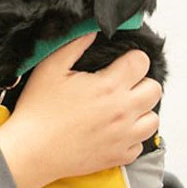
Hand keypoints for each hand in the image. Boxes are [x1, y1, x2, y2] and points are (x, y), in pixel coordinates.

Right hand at [0, 32, 161, 187]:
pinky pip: (140, 144)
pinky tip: (111, 130)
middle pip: (154, 89)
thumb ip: (75, 44)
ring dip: (140, 111)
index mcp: (109, 86)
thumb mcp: (50, 68)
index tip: (118, 63)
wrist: (32, 150)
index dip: (131, 58)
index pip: (141, 62)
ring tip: (119, 108)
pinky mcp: (119, 156)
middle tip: (119, 85)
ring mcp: (124, 136)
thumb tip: (93, 31)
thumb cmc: (38, 109)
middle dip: (140, 83)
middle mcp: (123, 111)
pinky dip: (130, 136)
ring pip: (153, 119)